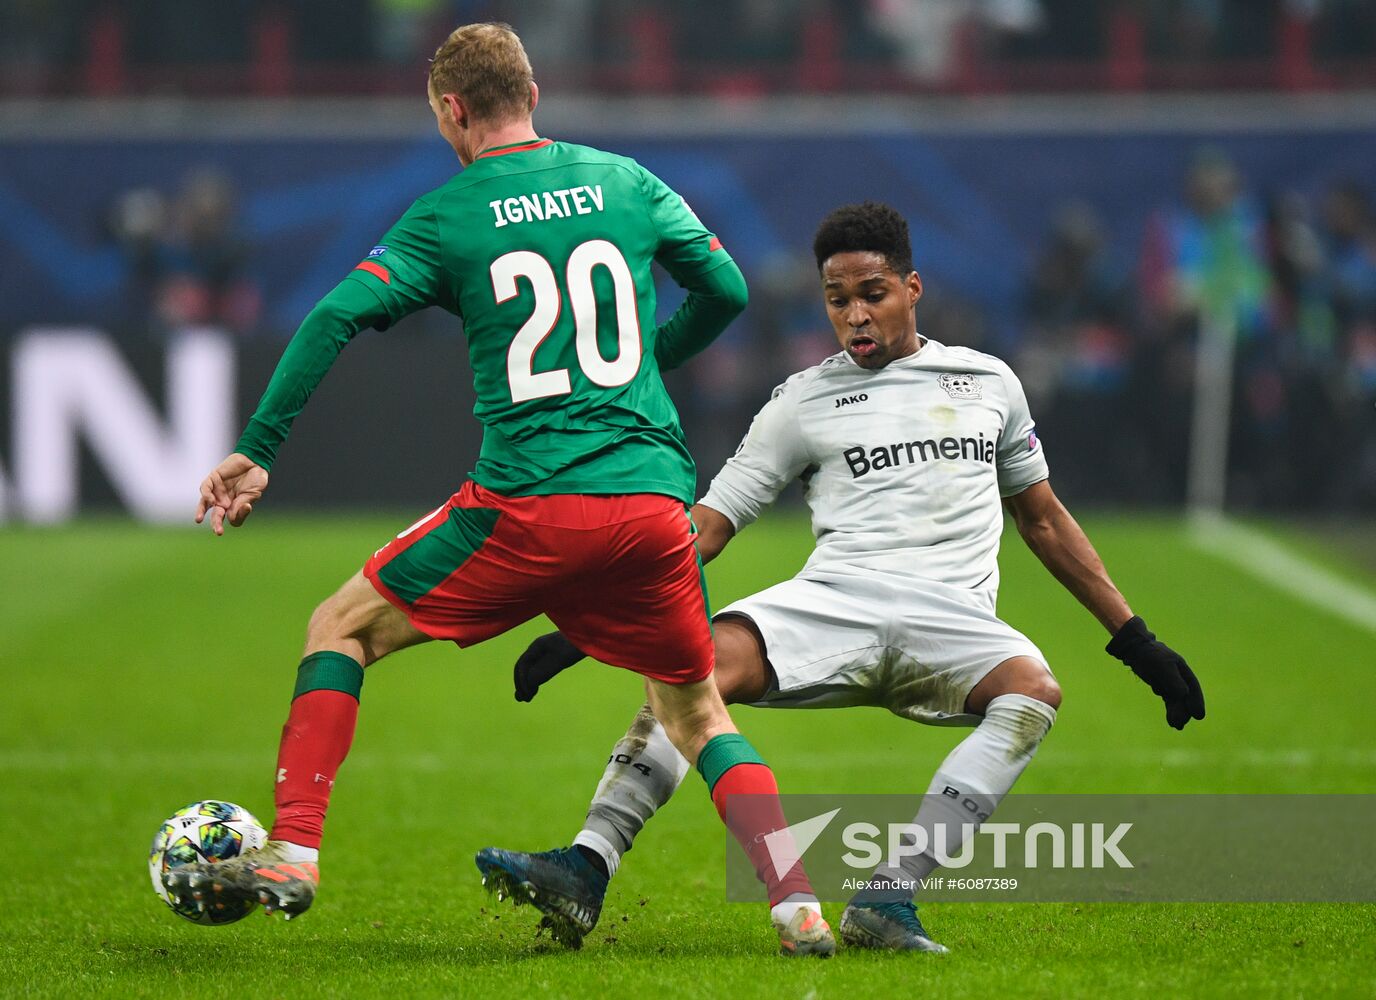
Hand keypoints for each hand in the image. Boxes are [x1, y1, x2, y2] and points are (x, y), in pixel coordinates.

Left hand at [195, 453, 268, 535]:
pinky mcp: (213, 478)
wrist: (255, 461)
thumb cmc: (256, 478)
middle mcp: (224, 500)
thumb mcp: (253, 495)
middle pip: (217, 515)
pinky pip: (205, 488)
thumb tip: (231, 517)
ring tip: (198, 520)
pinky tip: (211, 501)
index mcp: (235, 506)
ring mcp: (217, 490)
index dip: (238, 516)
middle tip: (218, 532)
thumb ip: (242, 506)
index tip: (246, 507)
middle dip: (216, 524)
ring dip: (201, 511)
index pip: (232, 518)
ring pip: (205, 503)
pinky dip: (206, 495)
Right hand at [513, 631, 585, 701]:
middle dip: (521, 683)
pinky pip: (537, 669)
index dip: (521, 680)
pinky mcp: (551, 657)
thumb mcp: (559, 660)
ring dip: (526, 683)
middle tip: (524, 699)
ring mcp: (543, 652)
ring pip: (529, 669)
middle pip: (523, 667)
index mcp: (537, 645)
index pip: (522, 665)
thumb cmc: (575, 646)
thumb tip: (528, 685)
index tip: (527, 695)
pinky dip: (534, 680)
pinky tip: (535, 689)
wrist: (588, 636)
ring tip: (527, 698)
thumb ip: (543, 671)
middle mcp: (537, 648)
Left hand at [1106, 616, 1205, 730]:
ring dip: (1177, 713)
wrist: (1134, 650)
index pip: (1192, 687)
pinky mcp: (1162, 686)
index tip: (1198, 716)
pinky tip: (1172, 720)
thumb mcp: (1160, 665)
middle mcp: (1179, 677)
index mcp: (1182, 669)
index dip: (1197, 701)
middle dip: (1184, 711)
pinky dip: (1171, 709)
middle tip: (1180, 724)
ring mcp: (1170, 682)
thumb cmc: (1148, 655)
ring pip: (1177, 700)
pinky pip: (1169, 700)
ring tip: (1176, 726)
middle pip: (1185, 696)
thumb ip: (1172, 679)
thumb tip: (1183, 694)